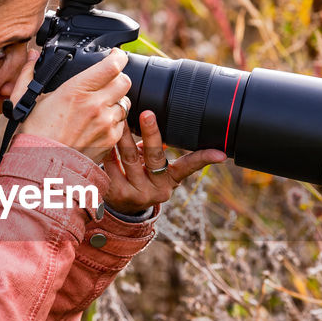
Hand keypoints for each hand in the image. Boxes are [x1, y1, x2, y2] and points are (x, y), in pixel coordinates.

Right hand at [13, 50, 132, 162]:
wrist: (43, 165)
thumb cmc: (35, 134)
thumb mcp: (26, 100)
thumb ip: (29, 74)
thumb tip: (31, 56)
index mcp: (77, 90)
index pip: (111, 66)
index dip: (118, 57)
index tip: (116, 55)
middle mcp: (95, 105)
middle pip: (125, 81)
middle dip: (119, 78)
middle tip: (109, 81)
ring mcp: (106, 123)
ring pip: (125, 103)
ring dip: (116, 101)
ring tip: (100, 106)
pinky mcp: (110, 139)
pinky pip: (121, 124)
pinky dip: (114, 121)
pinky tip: (98, 124)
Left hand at [102, 110, 226, 213]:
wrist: (123, 207)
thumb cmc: (143, 177)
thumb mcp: (157, 168)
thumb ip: (158, 150)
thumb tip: (163, 118)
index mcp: (171, 179)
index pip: (189, 167)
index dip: (204, 159)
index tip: (219, 153)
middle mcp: (157, 189)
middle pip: (154, 156)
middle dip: (152, 133)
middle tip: (147, 113)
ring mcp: (136, 193)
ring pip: (129, 157)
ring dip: (124, 135)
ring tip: (119, 116)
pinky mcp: (116, 193)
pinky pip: (110, 164)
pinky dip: (107, 148)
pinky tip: (101, 134)